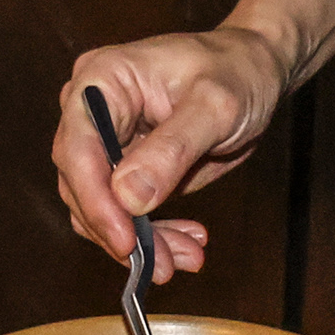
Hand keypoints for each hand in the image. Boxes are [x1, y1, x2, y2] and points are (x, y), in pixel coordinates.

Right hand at [49, 27, 291, 284]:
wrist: (256, 70)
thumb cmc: (237, 70)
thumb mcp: (214, 106)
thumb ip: (172, 148)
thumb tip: (128, 197)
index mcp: (102, 80)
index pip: (78, 147)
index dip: (95, 199)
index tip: (125, 240)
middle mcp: (93, 111)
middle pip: (82, 184)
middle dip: (121, 230)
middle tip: (163, 264)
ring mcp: (109, 142)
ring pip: (101, 207)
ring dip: (139, 243)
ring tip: (184, 258)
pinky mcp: (128, 169)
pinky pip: (125, 213)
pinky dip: (152, 236)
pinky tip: (186, 244)